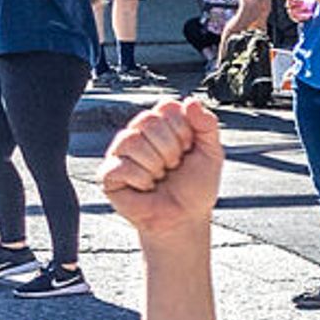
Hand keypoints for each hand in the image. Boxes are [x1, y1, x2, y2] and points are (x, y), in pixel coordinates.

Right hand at [100, 97, 224, 243]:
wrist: (184, 218)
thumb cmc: (195, 186)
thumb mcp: (211, 153)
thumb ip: (207, 125)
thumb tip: (191, 101)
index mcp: (161, 124)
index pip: (166, 107)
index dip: (183, 130)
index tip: (189, 149)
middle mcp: (137, 133)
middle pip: (148, 120)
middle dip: (171, 149)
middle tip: (174, 166)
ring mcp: (119, 152)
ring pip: (132, 141)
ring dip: (156, 165)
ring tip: (160, 177)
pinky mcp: (108, 173)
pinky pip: (122, 166)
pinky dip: (142, 181)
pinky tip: (146, 188)